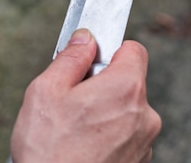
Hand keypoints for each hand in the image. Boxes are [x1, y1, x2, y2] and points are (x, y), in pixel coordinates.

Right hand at [10, 29, 160, 162]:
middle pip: (128, 82)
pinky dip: (109, 136)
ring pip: (126, 111)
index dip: (109, 50)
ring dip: (105, 113)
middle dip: (102, 85)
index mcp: (125, 89)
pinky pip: (125, 136)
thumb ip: (70, 58)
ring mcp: (144, 143)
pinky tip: (83, 147)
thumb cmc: (48, 151)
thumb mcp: (46, 91)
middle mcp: (144, 115)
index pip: (133, 49)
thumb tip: (85, 38)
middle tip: (71, 100)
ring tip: (74, 130)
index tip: (91, 59)